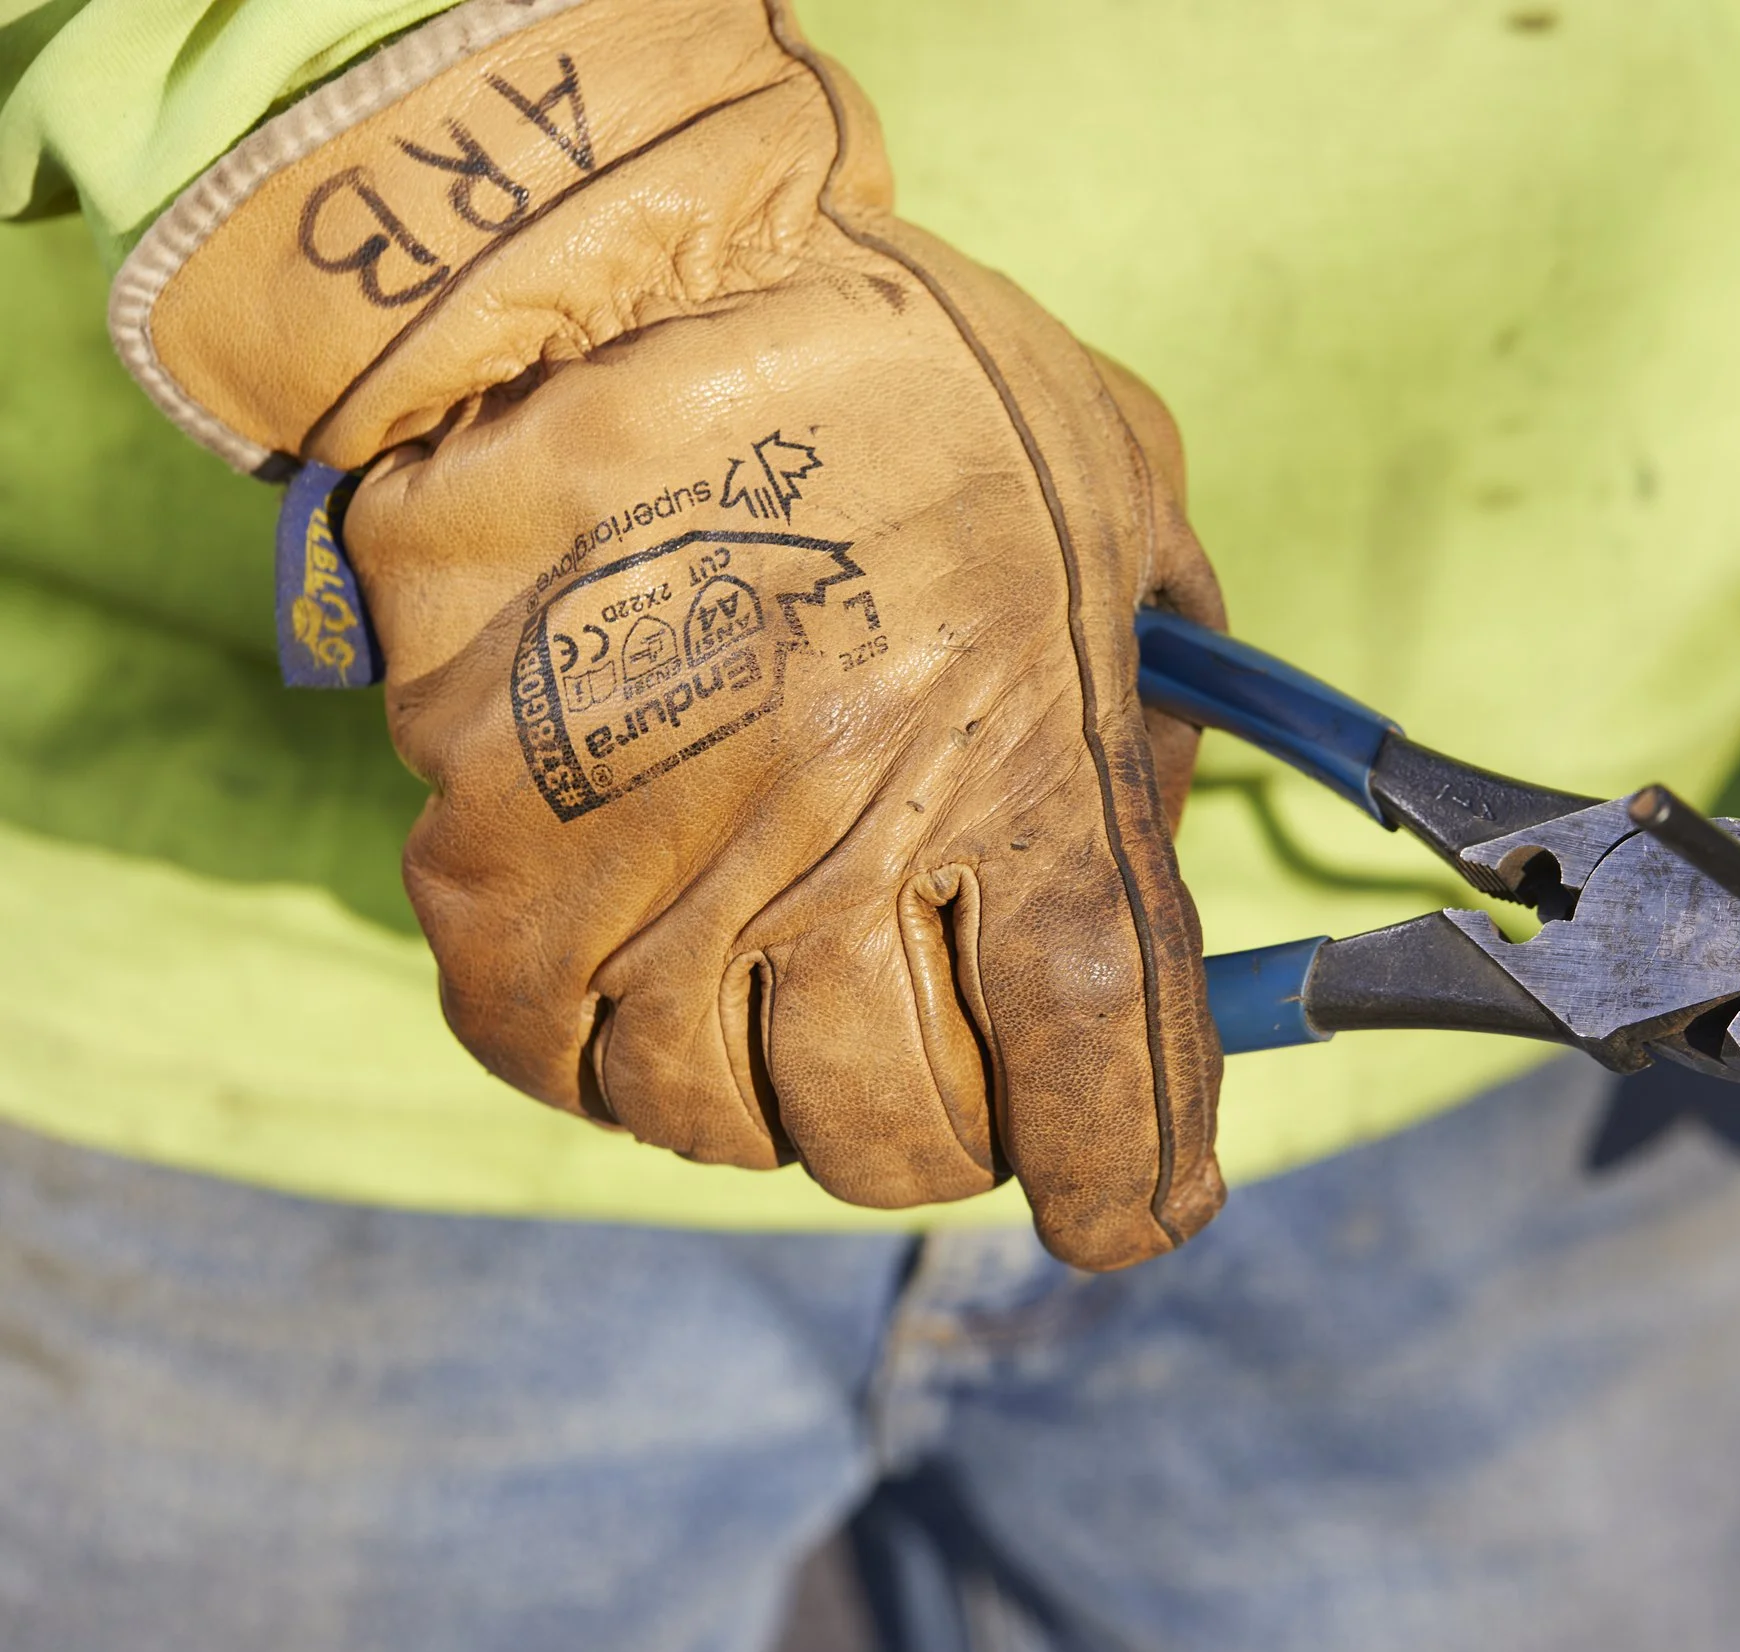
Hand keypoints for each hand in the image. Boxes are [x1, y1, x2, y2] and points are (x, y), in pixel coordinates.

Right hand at [114, 0, 1224, 1267]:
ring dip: (800, 1114)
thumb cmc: (903, 368)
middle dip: (972, 1139)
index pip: (1105, 1058)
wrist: (618, 282)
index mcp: (1027, 763)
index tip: (1139, 1213)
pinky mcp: (503, 866)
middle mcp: (843, 852)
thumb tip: (1162, 840)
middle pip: (919, 1132)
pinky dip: (627, 1071)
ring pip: (740, 1131)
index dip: (1132, 1175)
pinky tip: (665, 998)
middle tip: (973, 1071)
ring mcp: (663, 874)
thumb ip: (1168, 684)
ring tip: (810, 1019)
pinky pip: (564, 1064)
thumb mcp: (1122, 493)